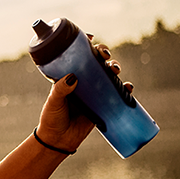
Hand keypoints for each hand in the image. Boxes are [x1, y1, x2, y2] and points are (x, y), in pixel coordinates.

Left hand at [35, 35, 131, 152]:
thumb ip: (60, 89)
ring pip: (108, 74)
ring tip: (115, 70)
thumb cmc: (51, 119)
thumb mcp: (53, 101)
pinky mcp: (103, 105)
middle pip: (96, 61)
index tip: (90, 37)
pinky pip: (117, 93)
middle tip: (105, 54)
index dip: (85, 44)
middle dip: (103, 53)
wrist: (58, 141)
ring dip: (115, 67)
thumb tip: (73, 78)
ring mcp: (94, 92)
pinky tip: (127, 87)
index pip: (77, 55)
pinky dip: (124, 88)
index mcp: (68, 76)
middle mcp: (82, 81)